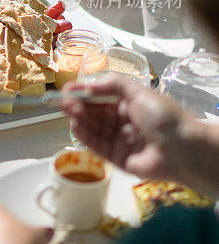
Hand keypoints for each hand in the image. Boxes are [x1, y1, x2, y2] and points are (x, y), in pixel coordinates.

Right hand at [61, 74, 191, 180]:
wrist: (181, 150)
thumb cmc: (162, 117)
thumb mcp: (137, 92)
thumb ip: (110, 85)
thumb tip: (86, 85)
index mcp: (131, 104)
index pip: (102, 97)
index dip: (85, 93)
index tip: (67, 90)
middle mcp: (124, 121)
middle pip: (95, 113)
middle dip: (79, 106)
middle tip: (62, 102)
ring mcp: (120, 140)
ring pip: (94, 129)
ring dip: (80, 119)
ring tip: (68, 111)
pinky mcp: (117, 158)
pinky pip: (98, 146)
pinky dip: (85, 136)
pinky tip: (75, 126)